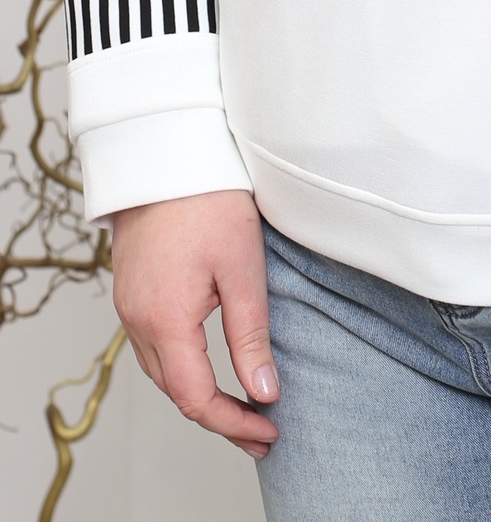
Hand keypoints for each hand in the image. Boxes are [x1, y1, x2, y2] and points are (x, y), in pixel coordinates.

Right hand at [110, 189, 279, 460]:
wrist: (167, 151)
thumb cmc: (208, 199)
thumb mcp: (242, 267)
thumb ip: (251, 335)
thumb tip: (264, 392)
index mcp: (165, 320)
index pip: (196, 398)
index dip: (232, 423)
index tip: (268, 433)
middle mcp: (137, 321)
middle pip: (175, 392)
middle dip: (219, 417)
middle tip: (261, 431)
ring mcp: (128, 306)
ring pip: (161, 372)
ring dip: (198, 394)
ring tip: (241, 407)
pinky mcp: (131, 291)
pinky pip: (151, 347)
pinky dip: (181, 367)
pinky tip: (206, 367)